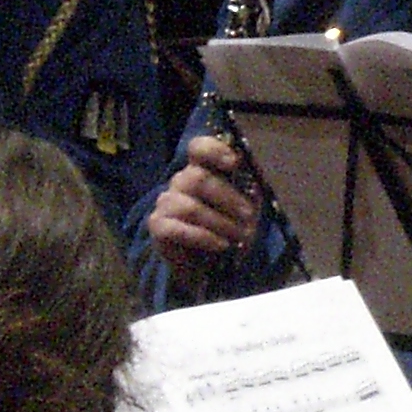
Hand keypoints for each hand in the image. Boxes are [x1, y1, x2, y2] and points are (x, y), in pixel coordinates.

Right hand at [144, 134, 257, 271]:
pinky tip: (221, 245)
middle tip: (249, 215)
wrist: (202, 263)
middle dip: (228, 197)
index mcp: (200, 169)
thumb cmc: (224, 228)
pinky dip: (204, 237)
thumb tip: (253, 188)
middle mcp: (179, 181)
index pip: (198, 148)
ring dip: (220, 222)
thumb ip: (246, 193)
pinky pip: (178, 229)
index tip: (235, 162)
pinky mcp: (158, 225)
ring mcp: (165, 203)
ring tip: (239, 235)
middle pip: (198, 178)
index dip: (214, 150)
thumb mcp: (241, 208)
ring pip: (190, 207)